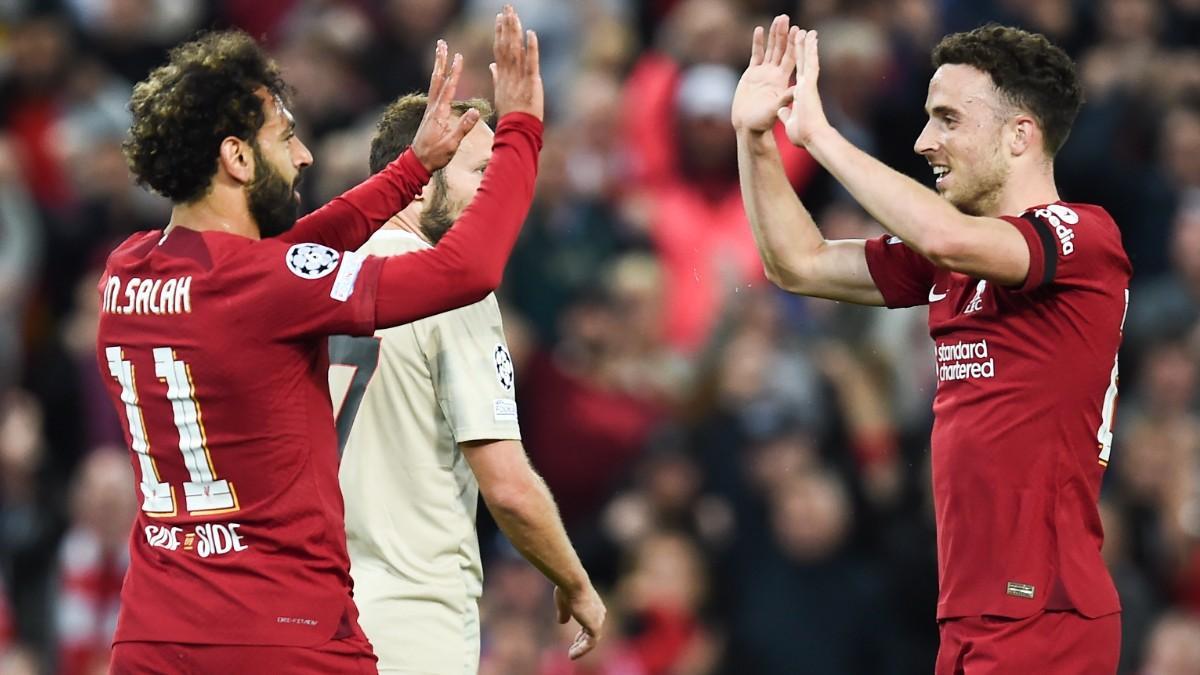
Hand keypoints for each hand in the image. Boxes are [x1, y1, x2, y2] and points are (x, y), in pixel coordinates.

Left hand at [410, 40, 481, 171]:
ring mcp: (430, 110)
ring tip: (440, 52)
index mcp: (439, 113)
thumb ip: (463, 127)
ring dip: (438, 66)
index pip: (448, 88)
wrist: (417, 162)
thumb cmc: (435, 155)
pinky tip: (440, 76)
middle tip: (442, 44)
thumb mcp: (451, 144)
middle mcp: (433, 107)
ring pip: (434, 83)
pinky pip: (434, 91)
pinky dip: (437, 79)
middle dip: (441, 61)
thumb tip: (474, 111)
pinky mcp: (430, 114)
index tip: (458, 56)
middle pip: (437, 79)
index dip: (454, 72)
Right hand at [491, 4, 542, 120]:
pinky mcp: (531, 82)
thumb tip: (491, 65)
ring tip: (514, 14)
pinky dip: (531, 48)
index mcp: (502, 75)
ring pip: (516, 50)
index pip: (499, 49)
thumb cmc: (510, 114)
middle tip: (507, 8)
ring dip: (515, 31)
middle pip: (506, 45)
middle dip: (506, 25)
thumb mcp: (500, 93)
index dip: (499, 32)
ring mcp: (519, 77)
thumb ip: (496, 77)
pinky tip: (531, 33)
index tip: (499, 18)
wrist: (517, 129)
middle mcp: (508, 73)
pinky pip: (531, 62)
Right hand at [554, 583, 605, 659]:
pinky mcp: (595, 627)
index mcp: (594, 605)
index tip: (576, 639)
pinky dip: (581, 650)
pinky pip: (590, 644)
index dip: (584, 631)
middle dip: (583, 640)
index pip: (591, 621)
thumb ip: (564, 612)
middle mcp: (598, 612)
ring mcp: (598, 620)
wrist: (573, 584)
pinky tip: (572, 655)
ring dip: (581, 648)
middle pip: (593, 631)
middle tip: (573, 648)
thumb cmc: (567, 590)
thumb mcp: (563, 603)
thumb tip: (562, 622)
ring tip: (571, 655)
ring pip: (591, 639)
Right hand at [732, 15, 798, 133]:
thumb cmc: (762, 122)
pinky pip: (756, 55)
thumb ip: (784, 98)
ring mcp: (764, 73)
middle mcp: (774, 74)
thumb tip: (797, 89)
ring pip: (770, 49)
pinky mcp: (752, 74)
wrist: (748, 126)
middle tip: (785, 18)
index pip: (791, 58)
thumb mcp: (775, 110)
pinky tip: (759, 30)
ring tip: (777, 20)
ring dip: (773, 35)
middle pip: (781, 49)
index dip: (793, 44)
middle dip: (783, 34)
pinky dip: (758, 43)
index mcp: (782, 80)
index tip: (797, 30)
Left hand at [777, 29, 832, 146]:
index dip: (795, 61)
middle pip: (802, 62)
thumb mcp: (790, 121)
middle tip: (802, 34)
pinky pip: (810, 63)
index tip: (795, 51)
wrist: (811, 138)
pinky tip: (810, 38)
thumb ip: (786, 114)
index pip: (797, 73)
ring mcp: (808, 84)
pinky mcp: (810, 85)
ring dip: (807, 44)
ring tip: (807, 31)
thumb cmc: (803, 134)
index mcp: (799, 93)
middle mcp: (804, 86)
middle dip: (801, 48)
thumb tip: (781, 111)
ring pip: (808, 59)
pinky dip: (811, 50)